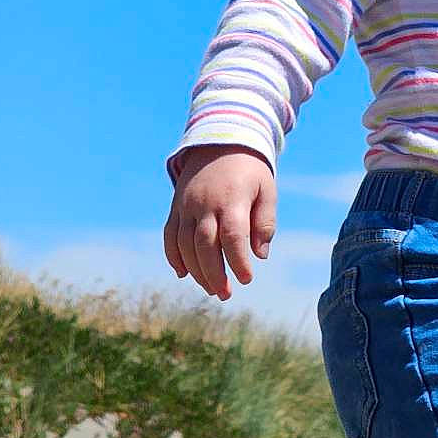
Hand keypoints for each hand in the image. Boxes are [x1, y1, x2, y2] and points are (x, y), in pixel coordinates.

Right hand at [163, 145, 276, 300]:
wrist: (219, 143)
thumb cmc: (250, 172)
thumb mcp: (267, 191)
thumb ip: (265, 222)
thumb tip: (260, 255)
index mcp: (232, 199)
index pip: (233, 235)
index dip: (238, 260)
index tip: (246, 279)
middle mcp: (205, 203)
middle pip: (204, 244)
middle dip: (214, 273)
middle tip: (225, 294)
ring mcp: (186, 205)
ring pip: (184, 243)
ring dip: (196, 270)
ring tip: (211, 289)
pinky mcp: (176, 207)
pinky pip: (170, 234)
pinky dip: (173, 256)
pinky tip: (183, 274)